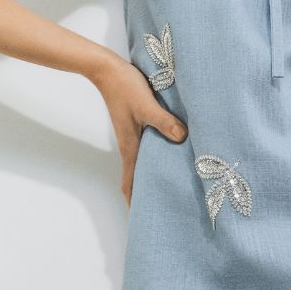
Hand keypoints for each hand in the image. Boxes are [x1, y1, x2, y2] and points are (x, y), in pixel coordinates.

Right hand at [90, 54, 187, 205]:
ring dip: (155, 174)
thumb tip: (182, 139)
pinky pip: (151, 146)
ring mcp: (136, 135)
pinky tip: (175, 151)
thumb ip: (164, 122)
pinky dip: (160, 155)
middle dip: (149, 193)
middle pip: (139, 177)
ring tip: (175, 184)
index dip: (135, 202)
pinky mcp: (140, 124)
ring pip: (146, 162)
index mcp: (131, 147)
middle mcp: (132, 145)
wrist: (108, 69)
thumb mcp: (147, 106)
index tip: (143, 220)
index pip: (130, 183)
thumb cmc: (125, 88)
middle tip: (167, 206)